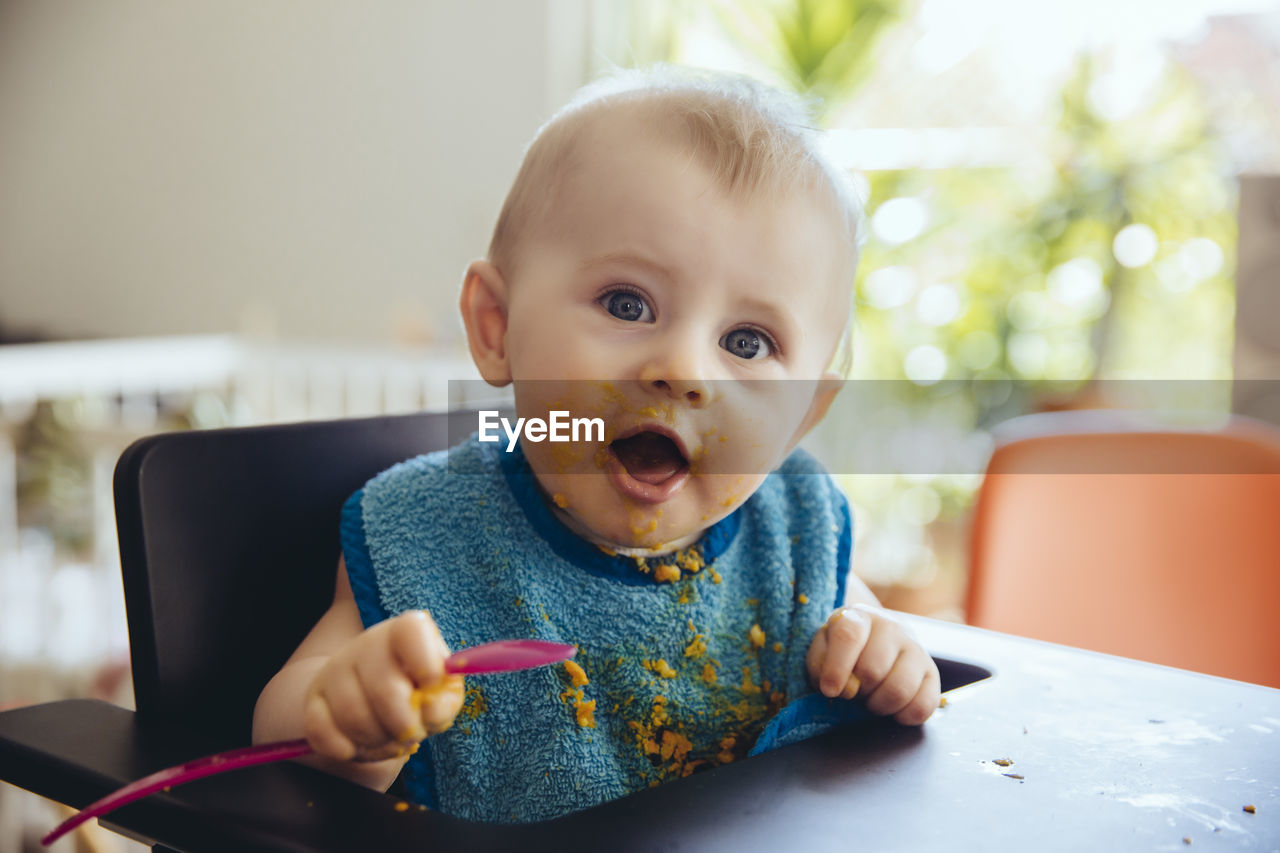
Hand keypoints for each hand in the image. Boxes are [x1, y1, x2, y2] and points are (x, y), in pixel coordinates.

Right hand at [303, 610, 463, 761]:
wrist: (370, 693)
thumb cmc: (415, 690)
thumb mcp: (442, 691)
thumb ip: (444, 699)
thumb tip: (429, 709)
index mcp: (404, 632)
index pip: (411, 631)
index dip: (427, 665)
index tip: (432, 686)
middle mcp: (366, 644)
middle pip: (385, 690)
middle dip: (404, 725)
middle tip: (412, 733)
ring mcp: (335, 670)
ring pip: (354, 717)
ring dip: (378, 741)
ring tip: (389, 739)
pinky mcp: (313, 699)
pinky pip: (322, 732)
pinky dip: (346, 749)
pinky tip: (358, 746)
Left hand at [805, 604, 939, 725]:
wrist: (874, 642)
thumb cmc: (843, 651)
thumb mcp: (822, 650)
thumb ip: (820, 665)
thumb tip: (838, 687)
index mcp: (859, 616)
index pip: (849, 635)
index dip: (837, 668)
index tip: (829, 690)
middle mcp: (891, 626)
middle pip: (873, 669)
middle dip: (858, 691)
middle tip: (853, 692)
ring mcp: (915, 647)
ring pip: (899, 689)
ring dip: (879, 705)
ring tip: (870, 699)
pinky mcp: (932, 672)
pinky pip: (924, 705)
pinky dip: (904, 716)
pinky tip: (892, 709)